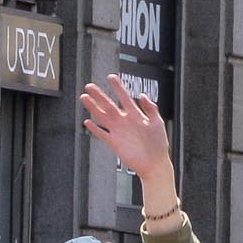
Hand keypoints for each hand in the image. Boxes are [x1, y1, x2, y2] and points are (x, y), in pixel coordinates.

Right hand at [77, 76, 177, 204]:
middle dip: (99, 95)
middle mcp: (125, 122)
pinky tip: (87, 122)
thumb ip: (150, 109)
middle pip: (109, 105)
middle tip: (89, 86)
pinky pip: (102, 135)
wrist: (155, 164)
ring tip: (84, 98)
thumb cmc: (158, 145)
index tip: (110, 77)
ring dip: (93, 108)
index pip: (124, 97)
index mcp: (136, 115)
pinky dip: (95, 129)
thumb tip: (142, 96)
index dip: (118, 87)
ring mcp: (119, 132)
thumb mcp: (157, 123)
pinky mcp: (115, 144)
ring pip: (103, 117)